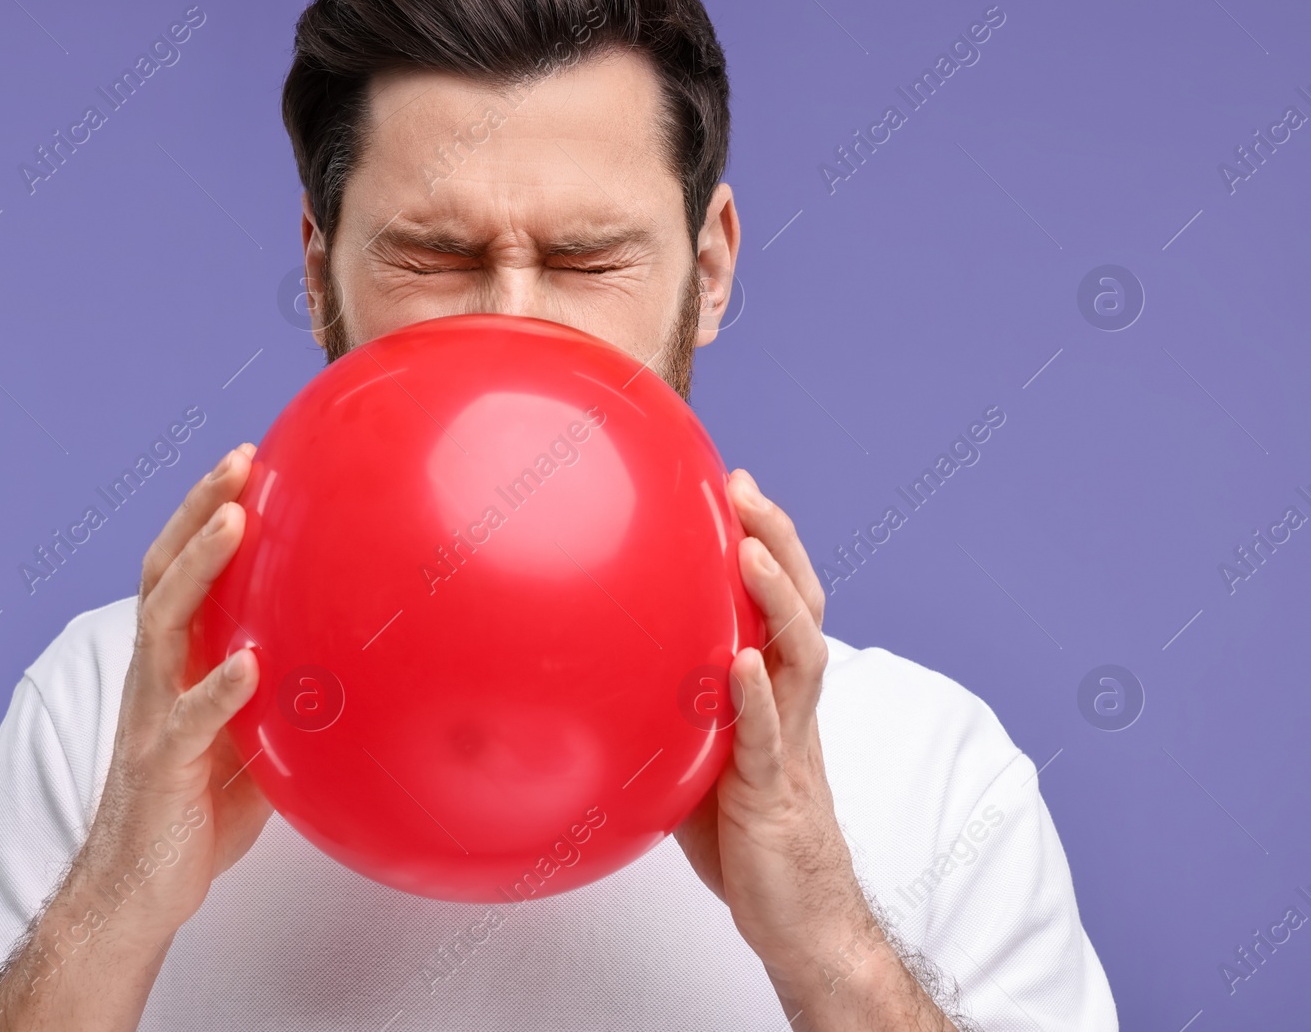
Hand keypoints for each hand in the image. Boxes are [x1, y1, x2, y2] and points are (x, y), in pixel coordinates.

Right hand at [69, 441, 273, 943]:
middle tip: (239, 461)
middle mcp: (154, 677)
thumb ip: (283, 698)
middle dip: (199, 511)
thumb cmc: (194, 812)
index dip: (207, 515)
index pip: (184, 572)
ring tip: (235, 522)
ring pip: (165, 624)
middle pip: (166, 573)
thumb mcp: (251, 741)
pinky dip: (217, 688)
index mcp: (175, 665)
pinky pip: (187, 720)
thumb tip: (353, 669)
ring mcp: (151, 717)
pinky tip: (249, 664)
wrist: (137, 889)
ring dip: (200, 568)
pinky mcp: (160, 767)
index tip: (249, 462)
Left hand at [673, 468, 905, 1017]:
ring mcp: (789, 746)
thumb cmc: (747, 839)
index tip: (737, 485)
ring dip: (775, 600)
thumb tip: (601, 673)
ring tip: (751, 551)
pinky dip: (756, 696)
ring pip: (799, 657)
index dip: (768, 543)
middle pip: (801, 608)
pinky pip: (768, 737)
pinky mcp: (773, 792)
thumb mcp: (702, 759)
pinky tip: (737, 661)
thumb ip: (673, 712)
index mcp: (776, 695)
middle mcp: (792, 708)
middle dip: (779, 542)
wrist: (801, 918)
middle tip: (746, 489)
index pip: (782, 604)